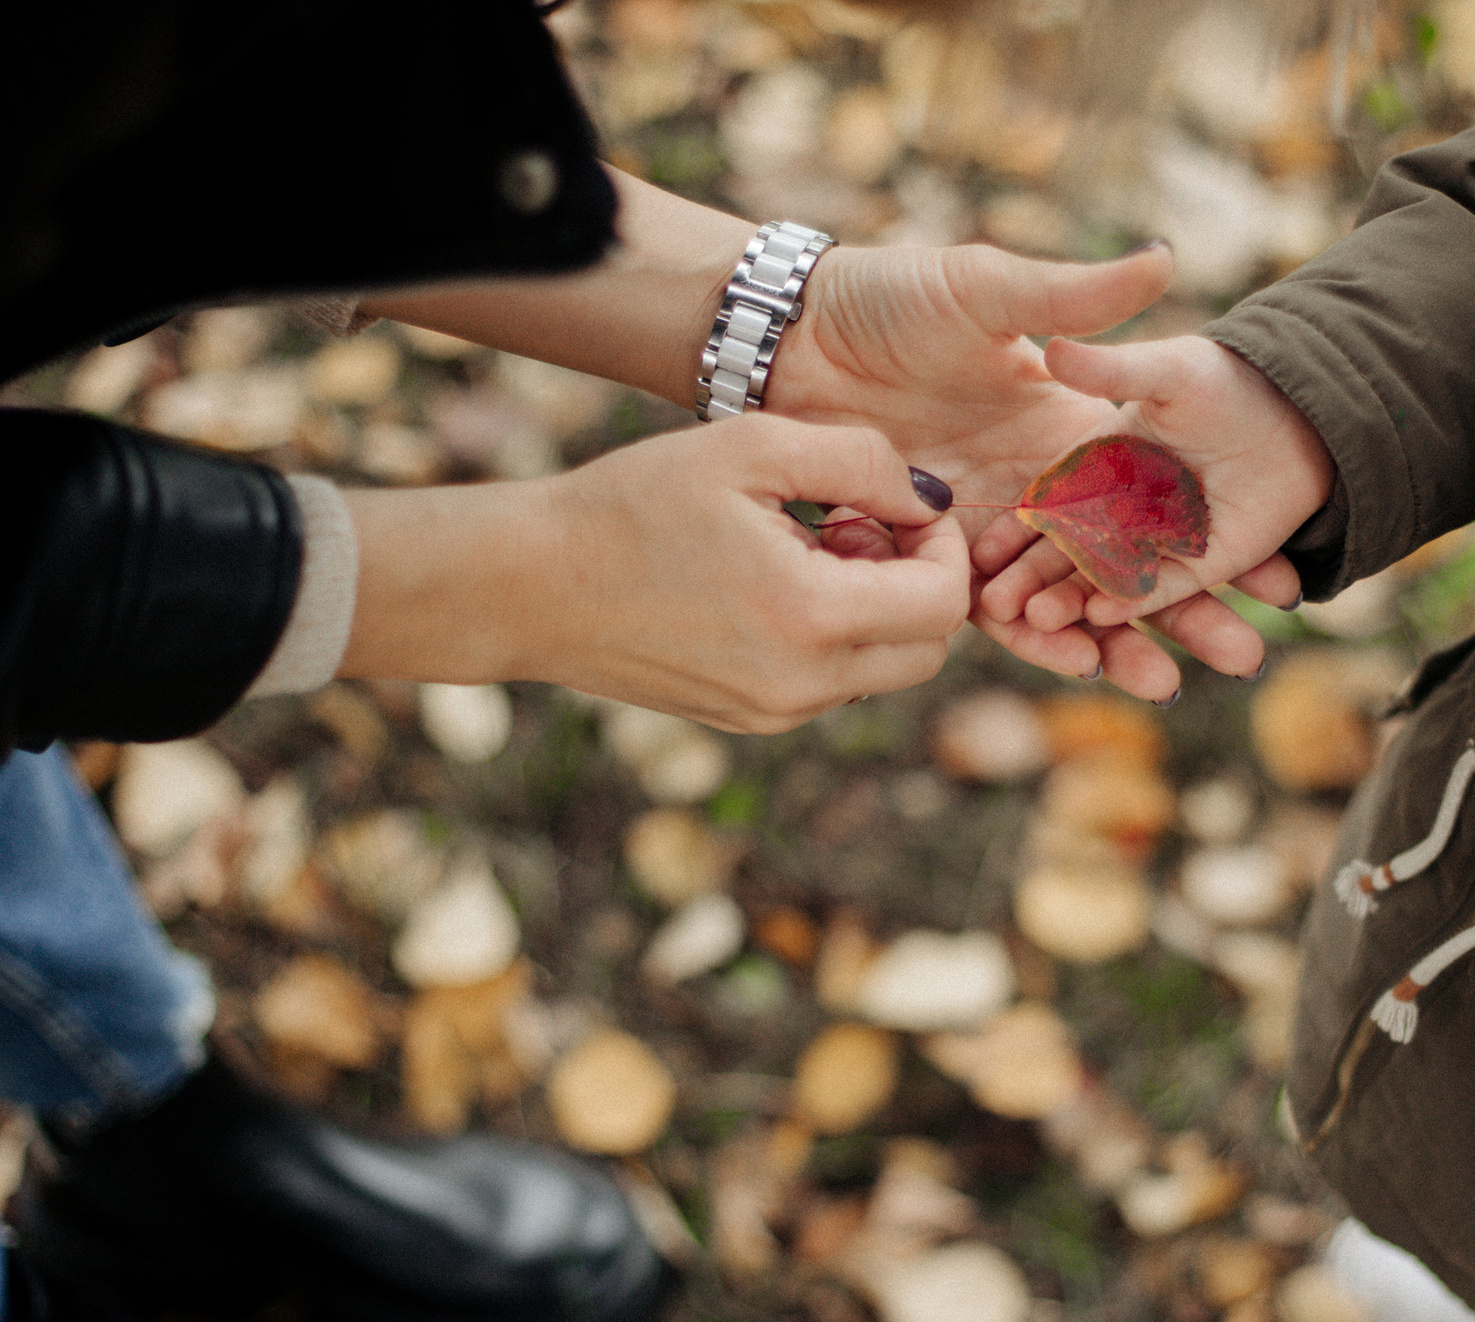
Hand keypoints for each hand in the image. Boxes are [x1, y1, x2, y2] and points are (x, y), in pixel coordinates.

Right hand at [338, 414, 967, 731]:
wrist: (530, 585)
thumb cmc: (633, 503)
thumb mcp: (751, 447)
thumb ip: (862, 461)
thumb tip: (928, 497)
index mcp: (813, 618)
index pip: (944, 602)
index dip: (942, 544)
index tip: (897, 502)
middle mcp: (803, 686)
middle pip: (927, 649)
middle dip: (915, 580)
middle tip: (851, 523)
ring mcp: (774, 714)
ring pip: (882, 668)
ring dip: (871, 607)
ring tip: (801, 545)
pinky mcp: (747, 721)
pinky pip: (829, 683)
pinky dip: (828, 634)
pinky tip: (768, 582)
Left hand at [768, 242, 1292, 698]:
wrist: (791, 338)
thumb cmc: (889, 298)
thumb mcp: (987, 289)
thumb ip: (1074, 296)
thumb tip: (1164, 260)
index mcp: (1068, 424)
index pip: (1159, 490)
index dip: (1218, 530)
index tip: (1280, 576)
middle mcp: (1039, 483)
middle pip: (1127, 559)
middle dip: (1185, 610)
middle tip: (1241, 656)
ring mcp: (988, 524)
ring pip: (1066, 595)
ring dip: (1115, 641)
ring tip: (1162, 683)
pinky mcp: (931, 553)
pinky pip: (989, 606)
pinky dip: (1030, 636)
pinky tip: (1073, 664)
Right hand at [977, 335, 1332, 659]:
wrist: (1302, 411)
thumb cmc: (1225, 381)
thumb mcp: (1164, 372)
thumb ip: (1111, 371)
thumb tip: (1052, 349)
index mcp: (1098, 466)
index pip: (1044, 506)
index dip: (1012, 530)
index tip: (977, 553)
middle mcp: (1121, 512)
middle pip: (1066, 554)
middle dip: (1031, 581)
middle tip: (996, 606)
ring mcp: (1159, 542)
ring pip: (1106, 579)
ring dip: (1072, 602)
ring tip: (1041, 622)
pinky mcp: (1202, 565)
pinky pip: (1162, 589)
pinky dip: (1132, 602)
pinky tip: (1102, 620)